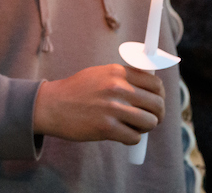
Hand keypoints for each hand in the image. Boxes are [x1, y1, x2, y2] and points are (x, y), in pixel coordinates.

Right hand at [32, 64, 164, 143]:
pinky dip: (130, 138)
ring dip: (144, 128)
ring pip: (150, 122)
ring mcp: (112, 108)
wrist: (52, 106)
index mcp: (117, 72)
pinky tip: (119, 134)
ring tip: (132, 126)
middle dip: (157, 115)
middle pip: (157, 104)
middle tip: (150, 120)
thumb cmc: (77, 91)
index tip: (156, 103)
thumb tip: (151, 87)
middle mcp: (117, 88)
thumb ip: (123, 78)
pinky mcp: (106, 128)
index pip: (155, 83)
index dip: (159, 95)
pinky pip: (135, 137)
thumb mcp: (100, 74)